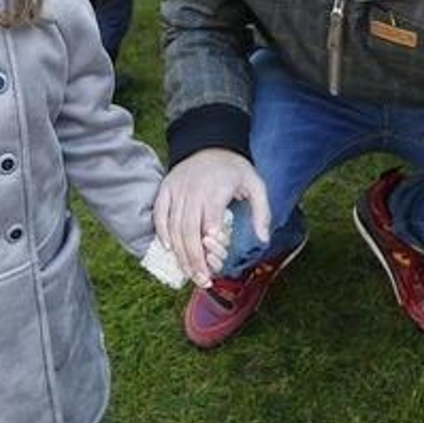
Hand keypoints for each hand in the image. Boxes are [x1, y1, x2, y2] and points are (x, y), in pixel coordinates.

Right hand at [153, 149, 269, 288]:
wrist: (209, 142)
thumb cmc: (234, 168)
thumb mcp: (256, 184)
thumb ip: (262, 211)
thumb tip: (264, 239)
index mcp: (216, 190)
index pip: (210, 221)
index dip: (212, 243)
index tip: (217, 261)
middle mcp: (193, 191)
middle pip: (190, 231)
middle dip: (195, 259)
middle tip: (203, 280)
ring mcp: (177, 190)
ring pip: (174, 227)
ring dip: (181, 254)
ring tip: (190, 274)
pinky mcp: (165, 189)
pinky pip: (160, 215)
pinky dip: (162, 234)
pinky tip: (169, 250)